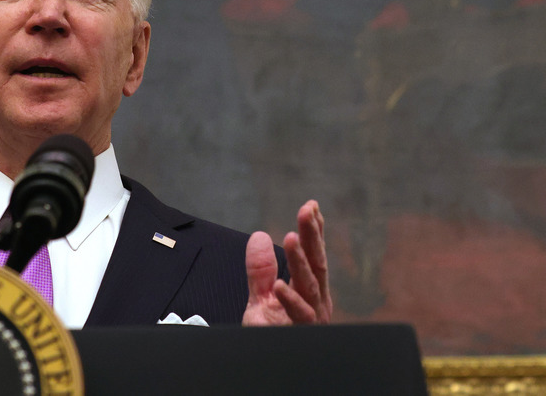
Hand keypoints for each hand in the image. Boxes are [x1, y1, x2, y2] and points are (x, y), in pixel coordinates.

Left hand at [242, 200, 331, 325]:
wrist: (274, 370)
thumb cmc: (274, 337)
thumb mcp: (261, 300)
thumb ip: (260, 270)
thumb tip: (260, 236)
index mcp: (309, 291)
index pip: (313, 256)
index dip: (314, 231)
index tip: (311, 206)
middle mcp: (316, 302)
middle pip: (316, 264)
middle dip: (313, 236)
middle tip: (308, 210)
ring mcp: (312, 318)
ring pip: (309, 285)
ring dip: (301, 261)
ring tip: (292, 237)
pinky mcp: (301, 333)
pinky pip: (298, 316)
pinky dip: (290, 300)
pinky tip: (279, 285)